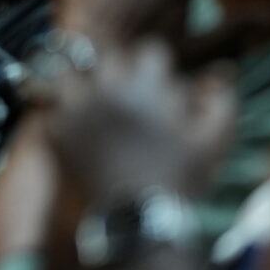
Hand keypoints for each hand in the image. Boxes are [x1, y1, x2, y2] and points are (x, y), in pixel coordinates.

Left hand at [39, 38, 237, 208]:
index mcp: (146, 85)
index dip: (154, 66)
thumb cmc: (180, 179)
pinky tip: (69, 118)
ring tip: (88, 96)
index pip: (149, 50)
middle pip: (107, 56)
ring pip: (69, 69)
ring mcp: (77, 106)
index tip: (156, 82)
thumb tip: (221, 74)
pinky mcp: (56, 129)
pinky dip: (57, 107)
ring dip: (79, 79)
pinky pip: (48, 103)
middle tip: (122, 91)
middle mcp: (108, 87)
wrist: (140, 219)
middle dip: (116, 69)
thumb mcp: (213, 141)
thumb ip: (221, 102)